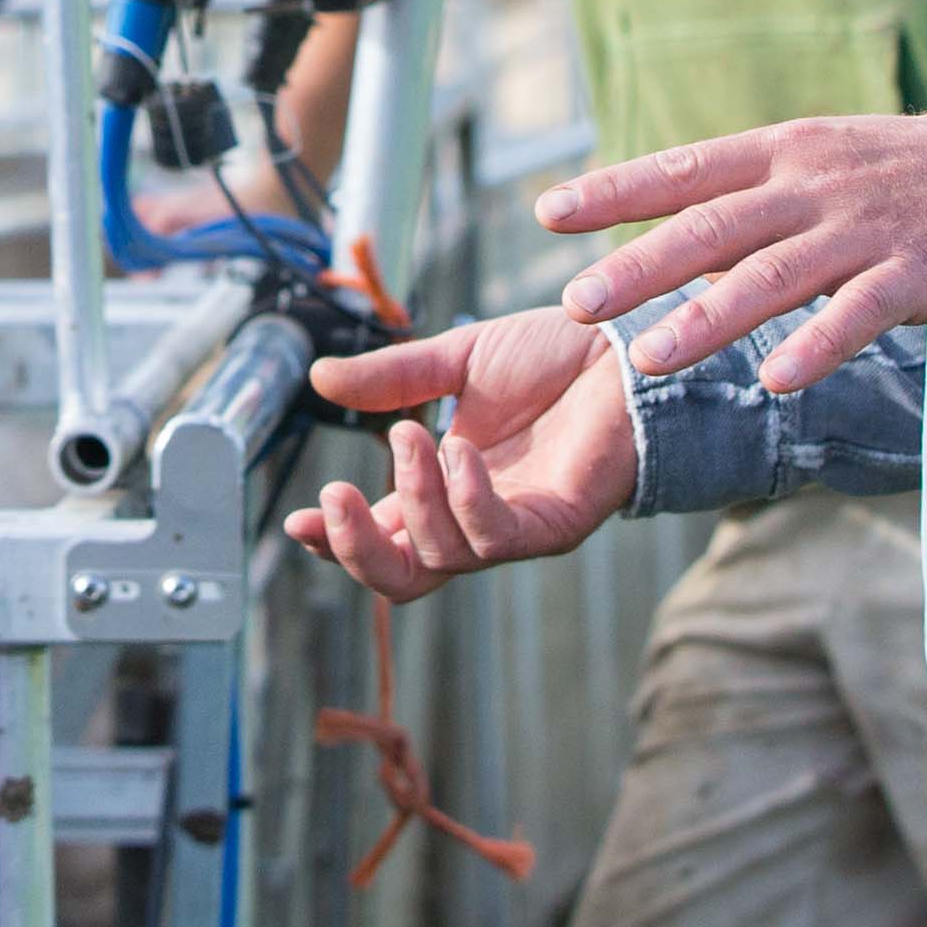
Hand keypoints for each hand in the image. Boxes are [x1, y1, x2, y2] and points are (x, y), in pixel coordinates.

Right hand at [278, 313, 632, 603]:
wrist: (626, 346)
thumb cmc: (555, 358)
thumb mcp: (457, 362)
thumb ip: (392, 378)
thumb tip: (318, 377)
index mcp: (445, 491)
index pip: (383, 539)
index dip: (337, 541)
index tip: (300, 520)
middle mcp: (476, 520)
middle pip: (404, 579)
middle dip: (357, 550)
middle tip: (333, 496)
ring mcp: (517, 528)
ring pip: (444, 556)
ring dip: (415, 498)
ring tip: (412, 434)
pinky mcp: (556, 524)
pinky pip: (497, 537)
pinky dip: (466, 500)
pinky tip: (459, 455)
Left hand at [543, 103, 926, 391]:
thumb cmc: (903, 175)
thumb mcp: (821, 161)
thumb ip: (749, 196)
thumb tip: (666, 233)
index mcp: (783, 151)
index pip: (684, 168)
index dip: (616, 190)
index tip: (548, 212)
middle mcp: (813, 184)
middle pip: (712, 227)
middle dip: (638, 268)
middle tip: (575, 305)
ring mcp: (864, 229)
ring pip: (772, 276)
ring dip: (706, 320)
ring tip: (648, 360)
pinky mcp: (914, 273)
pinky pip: (857, 315)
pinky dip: (815, 346)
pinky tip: (775, 380)